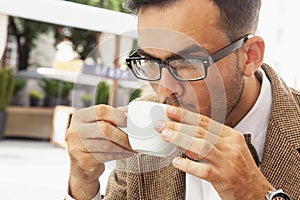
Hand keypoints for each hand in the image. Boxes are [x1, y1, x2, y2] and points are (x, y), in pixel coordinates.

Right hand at [66, 105, 133, 198]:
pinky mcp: (82, 161)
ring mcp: (77, 147)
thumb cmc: (93, 141)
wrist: (80, 167)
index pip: (101, 111)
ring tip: (133, 147)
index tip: (130, 121)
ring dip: (124, 147)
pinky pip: (107, 157)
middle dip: (123, 135)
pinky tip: (126, 153)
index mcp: (80, 116)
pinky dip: (120, 155)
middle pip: (104, 129)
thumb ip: (112, 116)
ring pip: (107, 145)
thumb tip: (132, 111)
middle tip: (135, 139)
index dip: (118, 115)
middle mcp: (75, 130)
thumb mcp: (97, 125)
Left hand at [155, 106, 272, 199]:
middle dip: (178, 126)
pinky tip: (177, 162)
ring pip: (202, 146)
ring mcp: (228, 162)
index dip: (186, 115)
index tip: (170, 111)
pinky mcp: (224, 179)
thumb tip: (184, 132)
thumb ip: (211, 140)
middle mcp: (230, 146)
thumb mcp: (230, 148)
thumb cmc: (240, 169)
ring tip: (166, 136)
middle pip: (201, 132)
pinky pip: (204, 170)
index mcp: (231, 136)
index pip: (205, 121)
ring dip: (181, 139)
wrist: (257, 192)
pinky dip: (189, 165)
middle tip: (161, 124)